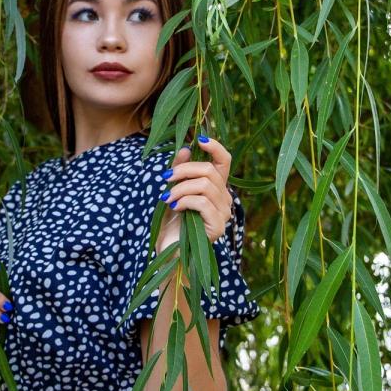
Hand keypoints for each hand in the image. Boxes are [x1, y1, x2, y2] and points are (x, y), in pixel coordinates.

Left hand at [156, 135, 234, 249]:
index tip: (199, 139)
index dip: (215, 147)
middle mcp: (224, 199)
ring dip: (180, 188)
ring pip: (205, 185)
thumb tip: (185, 148)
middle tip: (165, 179)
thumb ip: (180, 171)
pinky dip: (184, 201)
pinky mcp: (218, 226)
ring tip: (167, 198)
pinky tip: (175, 208)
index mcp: (216, 188)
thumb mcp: (173, 191)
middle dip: (184, 170)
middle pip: (210, 170)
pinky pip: (202, 202)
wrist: (168, 250)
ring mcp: (224, 214)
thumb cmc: (172, 222)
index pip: (225, 162)